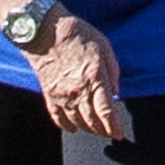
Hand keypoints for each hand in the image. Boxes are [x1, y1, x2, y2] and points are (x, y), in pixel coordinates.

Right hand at [32, 12, 128, 142]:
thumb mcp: (104, 46)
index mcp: (95, 78)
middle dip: (104, 131)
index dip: (114, 127)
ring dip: (88, 130)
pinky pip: (57, 117)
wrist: (45, 31)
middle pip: (93, 121)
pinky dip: (66, 126)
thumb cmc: (77, 35)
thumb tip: (116, 92)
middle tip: (111, 133)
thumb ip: (113, 70)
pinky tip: (73, 129)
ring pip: (77, 122)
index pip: (107, 112)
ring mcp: (62, 95)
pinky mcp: (49, 94)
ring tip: (97, 131)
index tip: (120, 133)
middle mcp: (78, 90)